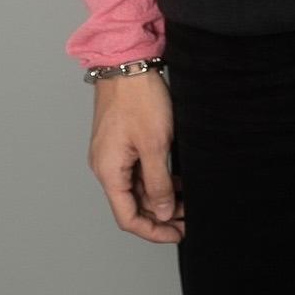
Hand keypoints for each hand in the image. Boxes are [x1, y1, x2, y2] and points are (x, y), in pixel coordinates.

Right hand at [88, 71, 184, 244]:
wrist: (127, 61)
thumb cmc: (138, 98)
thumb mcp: (155, 144)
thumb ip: (159, 183)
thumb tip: (164, 212)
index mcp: (109, 171)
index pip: (128, 217)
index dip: (154, 230)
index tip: (178, 233)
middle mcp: (106, 166)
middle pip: (131, 204)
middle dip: (160, 214)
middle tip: (188, 217)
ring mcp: (112, 153)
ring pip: (136, 187)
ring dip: (160, 196)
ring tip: (187, 199)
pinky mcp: (120, 140)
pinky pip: (136, 169)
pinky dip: (155, 178)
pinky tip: (177, 178)